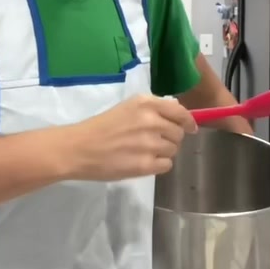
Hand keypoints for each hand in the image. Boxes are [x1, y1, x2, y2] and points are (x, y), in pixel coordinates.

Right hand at [69, 94, 197, 180]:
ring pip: (174, 150)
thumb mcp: (127, 108)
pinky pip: (167, 165)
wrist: (79, 148)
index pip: (180, 112)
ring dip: (164, 152)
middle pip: (179, 133)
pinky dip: (158, 165)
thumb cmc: (100, 127)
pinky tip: (143, 162)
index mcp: (146, 103)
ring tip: (144, 152)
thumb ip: (152, 111)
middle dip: (171, 138)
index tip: (190, 128)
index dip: (188, 121)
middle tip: (155, 142)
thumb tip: (178, 120)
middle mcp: (151, 121)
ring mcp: (150, 143)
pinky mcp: (146, 164)